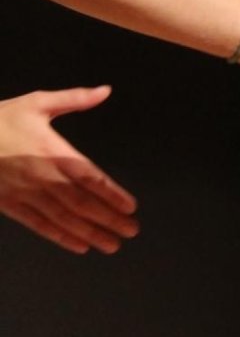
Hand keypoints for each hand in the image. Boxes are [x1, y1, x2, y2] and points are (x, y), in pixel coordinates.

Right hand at [0, 87, 139, 253]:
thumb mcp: (37, 103)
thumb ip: (74, 98)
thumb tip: (105, 91)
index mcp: (53, 151)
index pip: (90, 177)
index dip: (112, 194)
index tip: (131, 206)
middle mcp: (42, 176)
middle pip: (81, 202)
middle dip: (108, 218)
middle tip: (131, 231)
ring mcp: (25, 193)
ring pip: (63, 218)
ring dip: (90, 232)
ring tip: (112, 244)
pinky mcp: (10, 205)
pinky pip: (39, 224)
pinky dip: (60, 237)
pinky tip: (79, 245)